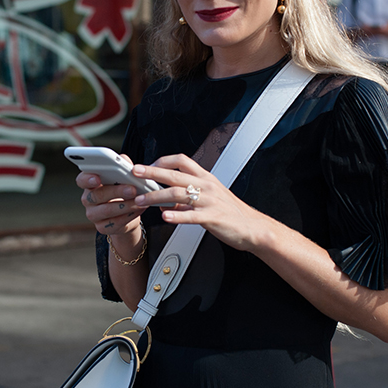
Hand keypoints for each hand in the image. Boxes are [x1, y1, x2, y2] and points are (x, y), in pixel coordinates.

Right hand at [75, 156, 144, 236]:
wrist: (127, 213)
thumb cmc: (123, 190)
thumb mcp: (123, 177)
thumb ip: (122, 165)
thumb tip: (123, 159)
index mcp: (89, 184)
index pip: (81, 180)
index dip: (87, 179)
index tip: (97, 177)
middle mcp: (87, 200)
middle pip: (97, 195)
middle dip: (116, 191)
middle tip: (132, 189)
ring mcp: (93, 215)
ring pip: (107, 210)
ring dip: (125, 205)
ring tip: (140, 200)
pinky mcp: (102, 227)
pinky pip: (115, 223)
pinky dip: (129, 215)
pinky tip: (139, 209)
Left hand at [132, 154, 264, 252]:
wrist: (252, 227)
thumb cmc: (231, 213)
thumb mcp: (209, 199)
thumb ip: (187, 198)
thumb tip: (167, 201)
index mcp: (205, 178)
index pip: (181, 160)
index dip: (162, 161)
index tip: (147, 166)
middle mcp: (206, 186)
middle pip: (175, 174)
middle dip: (152, 172)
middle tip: (135, 172)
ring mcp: (209, 201)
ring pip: (178, 193)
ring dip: (156, 195)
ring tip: (141, 199)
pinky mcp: (212, 217)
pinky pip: (191, 215)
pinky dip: (177, 215)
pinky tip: (165, 217)